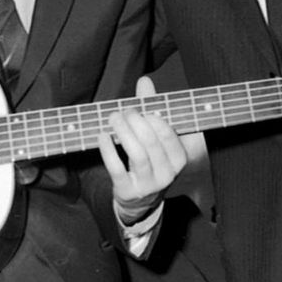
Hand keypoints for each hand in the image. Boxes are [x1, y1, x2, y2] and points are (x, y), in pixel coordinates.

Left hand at [97, 76, 188, 224]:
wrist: (140, 200)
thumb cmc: (148, 160)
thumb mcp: (154, 137)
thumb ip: (151, 107)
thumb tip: (145, 80)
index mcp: (179, 158)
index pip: (168, 133)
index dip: (152, 117)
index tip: (138, 109)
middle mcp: (167, 174)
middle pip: (151, 142)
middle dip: (135, 122)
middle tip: (123, 111)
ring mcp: (148, 185)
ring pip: (137, 154)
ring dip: (123, 132)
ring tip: (113, 118)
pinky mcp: (128, 191)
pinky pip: (117, 168)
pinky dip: (108, 150)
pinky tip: (102, 136)